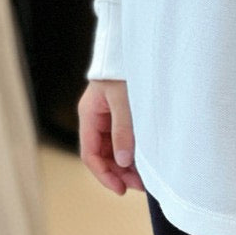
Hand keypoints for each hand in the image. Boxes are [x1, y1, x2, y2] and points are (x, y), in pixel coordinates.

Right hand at [78, 78, 144, 195]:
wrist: (135, 45)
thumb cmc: (126, 68)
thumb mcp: (125, 101)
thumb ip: (124, 131)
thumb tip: (124, 162)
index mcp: (89, 114)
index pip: (90, 153)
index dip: (104, 174)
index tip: (120, 188)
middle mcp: (96, 118)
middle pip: (102, 155)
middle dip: (118, 173)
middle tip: (139, 186)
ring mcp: (108, 116)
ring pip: (113, 149)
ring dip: (127, 165)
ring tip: (145, 178)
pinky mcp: (122, 114)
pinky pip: (123, 139)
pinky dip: (133, 153)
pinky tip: (145, 161)